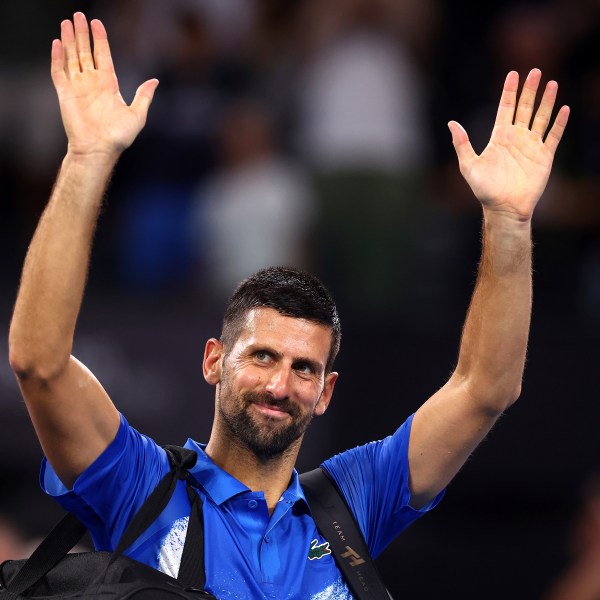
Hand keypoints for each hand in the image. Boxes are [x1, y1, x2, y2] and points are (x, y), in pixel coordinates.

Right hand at [51, 13, 158, 158]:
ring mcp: (78, 87)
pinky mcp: (65, 94)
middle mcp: (92, 83)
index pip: (103, 56)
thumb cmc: (118, 137)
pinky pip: (59, 72)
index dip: (100, 39)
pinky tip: (57, 43)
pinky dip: (57, 57)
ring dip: (69, 40)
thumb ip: (144, 96)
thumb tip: (154, 81)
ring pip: (72, 58)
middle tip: (78, 15)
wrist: (98, 150)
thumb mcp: (137, 115)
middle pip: (85, 52)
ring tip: (67, 22)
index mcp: (108, 85)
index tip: (97, 23)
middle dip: (82, 34)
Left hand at [449, 69, 569, 220]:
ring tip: (551, 83)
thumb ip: (462, 144)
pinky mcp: (544, 157)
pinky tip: (563, 108)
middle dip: (530, 89)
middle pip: (525, 108)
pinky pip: (553, 136)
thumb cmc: (484, 189)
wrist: (504, 208)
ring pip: (541, 117)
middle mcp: (516, 138)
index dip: (509, 91)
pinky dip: (558, 123)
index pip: (505, 108)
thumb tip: (451, 123)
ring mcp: (531, 146)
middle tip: (535, 71)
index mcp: (499, 137)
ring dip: (546, 101)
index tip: (513, 74)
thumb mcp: (468, 166)